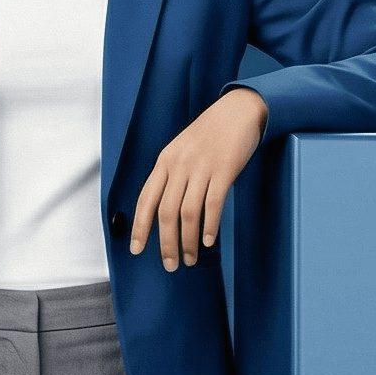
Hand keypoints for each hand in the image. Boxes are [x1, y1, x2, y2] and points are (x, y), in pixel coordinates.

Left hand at [130, 87, 268, 269]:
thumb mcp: (182, 149)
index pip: (146, 199)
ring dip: (188, 241)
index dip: (140, 227)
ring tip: (192, 259)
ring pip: (188, 213)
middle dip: (166, 243)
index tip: (137, 250)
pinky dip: (210, 226)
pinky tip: (209, 241)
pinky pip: (213, 204)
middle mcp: (179, 165)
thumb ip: (173, 175)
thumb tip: (165, 210)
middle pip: (166, 212)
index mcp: (165, 161)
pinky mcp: (224, 170)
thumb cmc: (211, 133)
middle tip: (170, 264)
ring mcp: (201, 167)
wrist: (238, 110)